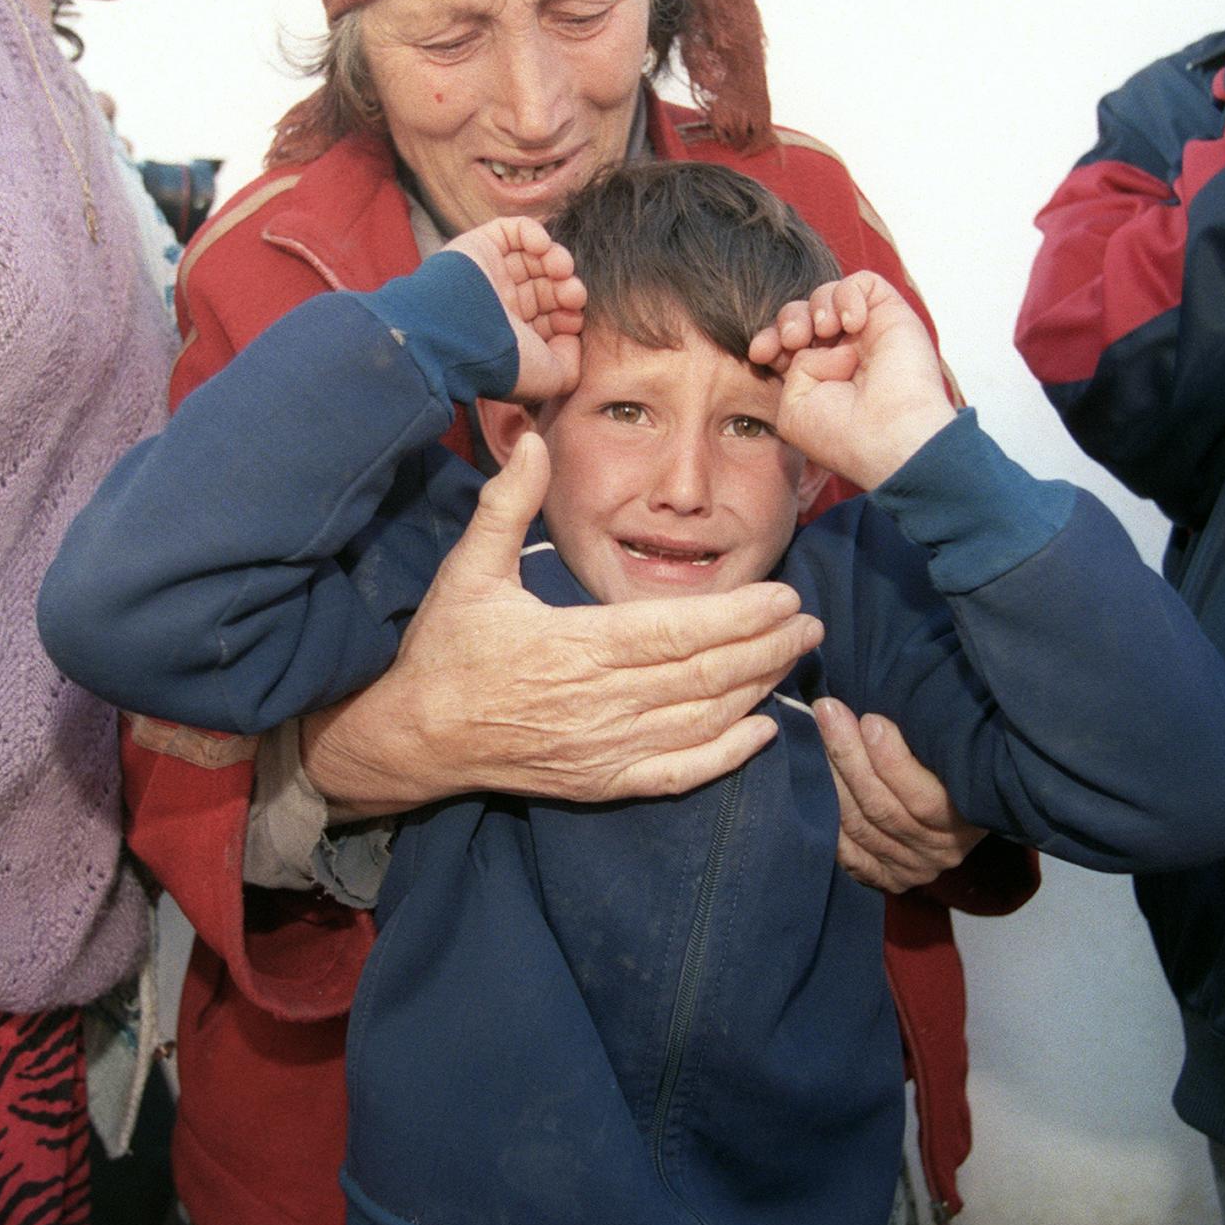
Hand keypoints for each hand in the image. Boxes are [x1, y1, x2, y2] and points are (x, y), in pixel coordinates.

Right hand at [299, 434, 824, 812]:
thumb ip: (506, 503)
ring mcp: (603, 749)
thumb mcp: (469, 568)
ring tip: (796, 658)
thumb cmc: (445, 649)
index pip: (678, 631)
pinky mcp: (601, 784)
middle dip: (767, 648)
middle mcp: (598, 703)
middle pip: (705, 676)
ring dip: (758, 690)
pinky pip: (680, 774)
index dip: (739, 616)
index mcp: (574, 646)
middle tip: (811, 622)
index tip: (784, 596)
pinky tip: (763, 732)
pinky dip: (727, 756)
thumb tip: (532, 440)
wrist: (413, 737)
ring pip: (702, 721)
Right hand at [439, 216, 585, 402]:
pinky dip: (532, 231)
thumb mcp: (550, 379)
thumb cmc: (503, 362)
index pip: (550, 317)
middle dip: (566, 288)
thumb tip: (571, 336)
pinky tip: (541, 247)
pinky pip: (511, 229)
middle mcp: (500, 306)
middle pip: (545, 286)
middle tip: (574, 295)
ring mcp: (489, 276)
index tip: (574, 321)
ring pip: (532, 257)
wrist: (458, 338)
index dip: (569, 315)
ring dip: (556, 258)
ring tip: (561, 268)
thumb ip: (572, 363)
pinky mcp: (478, 247)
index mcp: (513, 337)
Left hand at [748, 272, 954, 492]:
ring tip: (826, 331)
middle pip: (803, 313)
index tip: (760, 353)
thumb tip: (815, 341)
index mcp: (819, 377)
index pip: (786, 342)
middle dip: (790, 319)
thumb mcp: (793, 409)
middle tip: (795, 340)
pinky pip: (863, 282)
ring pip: (829, 294)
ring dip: (817, 307)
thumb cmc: (842, 434)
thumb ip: (792, 369)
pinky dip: (848, 295)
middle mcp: (843, 353)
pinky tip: (852, 323)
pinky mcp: (892, 316)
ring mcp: (869, 334)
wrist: (887, 436)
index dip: (770, 338)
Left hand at [814, 699, 986, 892]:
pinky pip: (847, 851)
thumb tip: (895, 694)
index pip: (924, 799)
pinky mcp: (887, 877)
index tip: (871, 719)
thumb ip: (936, 735)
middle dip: (849, 757)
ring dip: (831, 780)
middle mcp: (939, 850)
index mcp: (966, 818)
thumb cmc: (959, 763)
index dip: (893, 762)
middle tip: (827, 712)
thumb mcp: (959, 749)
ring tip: (814, 736)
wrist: (966, 808)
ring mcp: (911, 867)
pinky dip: (827, 819)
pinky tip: (812, 784)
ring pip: (859, 827)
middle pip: (882, 809)